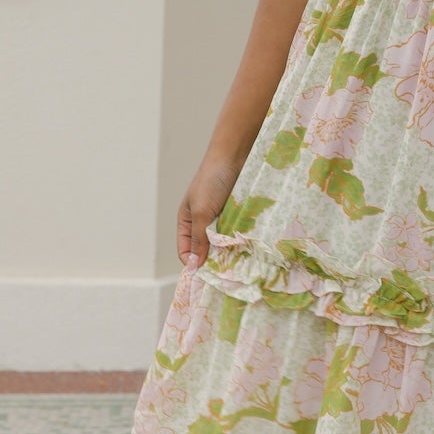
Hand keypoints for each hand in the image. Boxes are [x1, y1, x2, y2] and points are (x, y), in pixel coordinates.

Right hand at [176, 151, 241, 270]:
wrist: (235, 155)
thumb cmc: (212, 181)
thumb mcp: (201, 212)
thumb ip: (198, 239)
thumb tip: (194, 266)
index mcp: (187, 222)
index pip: (186, 251)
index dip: (193, 264)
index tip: (206, 277)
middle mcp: (203, 222)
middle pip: (205, 250)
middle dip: (213, 260)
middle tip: (225, 273)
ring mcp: (221, 219)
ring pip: (223, 244)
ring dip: (229, 252)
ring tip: (238, 263)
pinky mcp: (237, 215)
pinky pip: (236, 234)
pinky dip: (240, 242)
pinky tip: (247, 249)